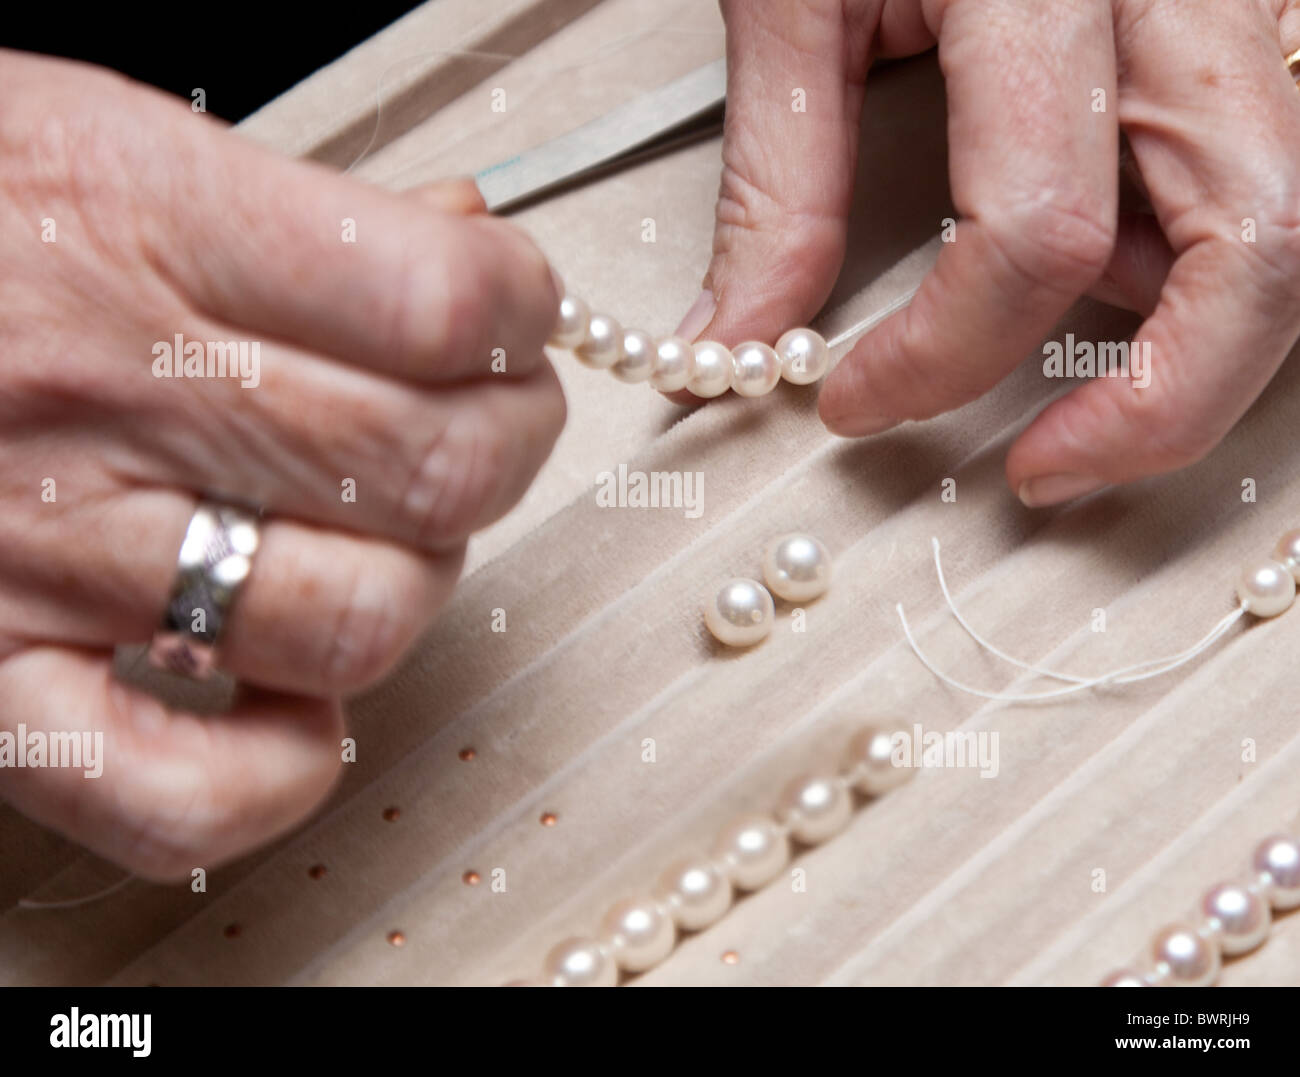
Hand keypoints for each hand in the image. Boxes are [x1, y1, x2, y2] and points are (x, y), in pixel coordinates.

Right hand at [0, 52, 563, 878]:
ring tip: (386, 536)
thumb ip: (298, 202)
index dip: (522, 311)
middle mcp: (105, 399)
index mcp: (140, 228)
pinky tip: (294, 692)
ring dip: (417, 581)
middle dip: (505, 443)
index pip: (441, 303)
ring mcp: (49, 558)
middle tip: (487, 419)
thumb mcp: (96, 131)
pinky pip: (192, 791)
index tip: (520, 313)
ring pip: (358, 623)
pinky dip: (286, 763)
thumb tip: (459, 232)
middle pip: (431, 472)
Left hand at [678, 0, 1299, 506]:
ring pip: (1287, 220)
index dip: (937, 358)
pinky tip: (1108, 278)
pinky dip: (1194, 264)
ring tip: (1074, 395)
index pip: (1032, 235)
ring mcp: (1241, 0)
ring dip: (1193, 344)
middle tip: (1044, 472)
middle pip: (1259, 246)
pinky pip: (1265, 175)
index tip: (855, 401)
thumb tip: (740, 344)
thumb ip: (780, 188)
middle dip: (1157, 406)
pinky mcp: (1247, 18)